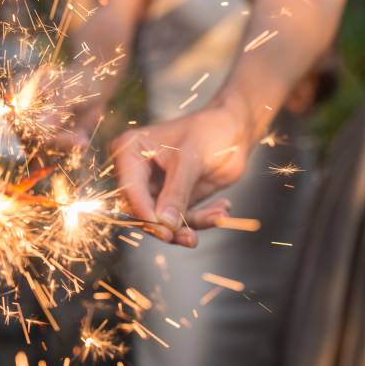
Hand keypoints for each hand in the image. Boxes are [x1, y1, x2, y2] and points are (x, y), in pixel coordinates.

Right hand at [112, 101, 251, 245]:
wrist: (234, 127)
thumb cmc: (209, 130)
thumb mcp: (190, 159)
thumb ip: (176, 192)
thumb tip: (164, 225)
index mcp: (129, 151)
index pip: (130, 189)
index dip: (144, 212)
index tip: (163, 231)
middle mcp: (137, 172)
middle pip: (143, 210)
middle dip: (169, 226)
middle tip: (190, 238)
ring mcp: (156, 188)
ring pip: (163, 220)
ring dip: (190, 225)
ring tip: (218, 217)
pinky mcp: (174, 199)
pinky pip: (182, 219)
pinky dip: (203, 219)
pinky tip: (223, 209)